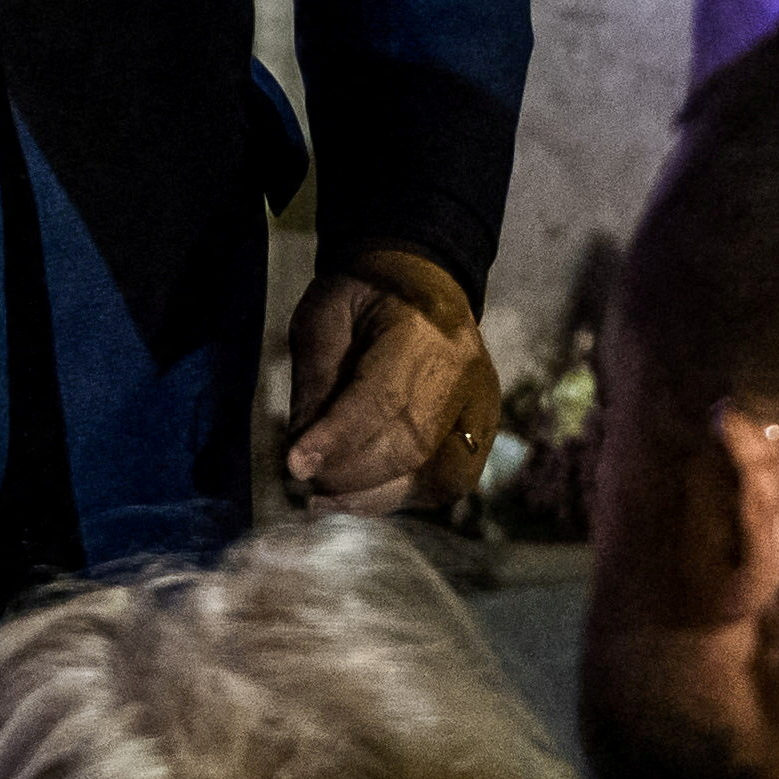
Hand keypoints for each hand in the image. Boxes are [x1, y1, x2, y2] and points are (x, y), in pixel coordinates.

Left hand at [275, 251, 494, 520]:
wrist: (422, 280)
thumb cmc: (364, 293)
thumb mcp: (324, 316)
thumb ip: (315, 379)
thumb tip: (302, 448)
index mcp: (426, 328)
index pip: (384, 398)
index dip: (339, 438)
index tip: (295, 466)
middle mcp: (467, 372)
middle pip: (413, 445)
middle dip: (352, 474)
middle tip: (305, 479)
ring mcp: (483, 405)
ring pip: (438, 477)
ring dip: (376, 497)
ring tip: (325, 498)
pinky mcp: (483, 430)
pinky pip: (449, 483)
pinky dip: (400, 497)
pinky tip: (359, 495)